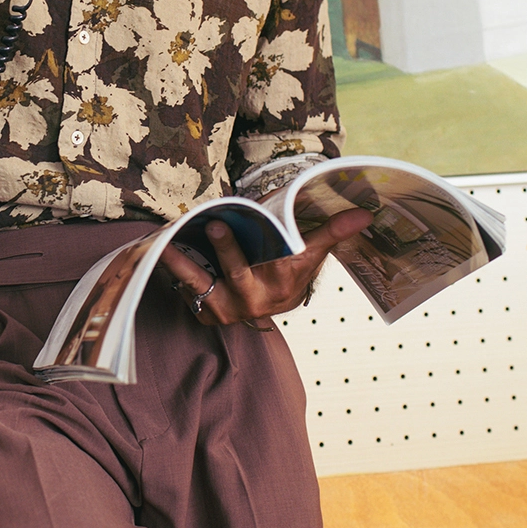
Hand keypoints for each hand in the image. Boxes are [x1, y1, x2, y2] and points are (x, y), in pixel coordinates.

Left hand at [160, 206, 372, 327]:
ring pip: (204, 286)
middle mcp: (256, 301)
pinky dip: (174, 274)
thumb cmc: (289, 269)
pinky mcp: (208, 314)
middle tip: (215, 224)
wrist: (271, 304)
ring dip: (184, 266)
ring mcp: (230, 310)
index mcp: (284, 284)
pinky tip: (160, 252)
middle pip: (239, 273)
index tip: (239, 218)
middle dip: (226, 250)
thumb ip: (333, 231)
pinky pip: (188, 294)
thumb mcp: (310, 253)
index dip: (268, 244)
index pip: (277, 262)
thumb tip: (366, 213)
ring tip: (167, 244)